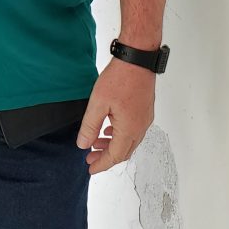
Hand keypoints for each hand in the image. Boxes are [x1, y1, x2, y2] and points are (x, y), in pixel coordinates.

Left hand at [76, 58, 155, 174]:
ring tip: (96, 142)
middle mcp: (140, 127)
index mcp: (129, 129)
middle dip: (106, 157)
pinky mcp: (145, 110)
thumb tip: (83, 144)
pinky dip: (120, 135)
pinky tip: (109, 128)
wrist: (138, 59)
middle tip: (90, 158)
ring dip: (112, 145)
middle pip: (124, 151)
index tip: (90, 169)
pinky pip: (133, 131)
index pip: (115, 155)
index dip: (102, 164)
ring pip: (129, 141)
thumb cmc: (120, 78)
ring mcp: (145, 119)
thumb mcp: (98, 103)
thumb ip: (90, 126)